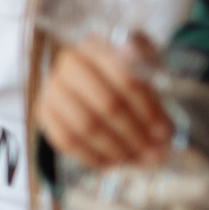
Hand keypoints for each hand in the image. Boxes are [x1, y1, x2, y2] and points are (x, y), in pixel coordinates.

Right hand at [39, 39, 170, 167]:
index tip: (165, 132)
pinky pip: (65, 140)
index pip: (127, 80)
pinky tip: (112, 162)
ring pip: (86, 126)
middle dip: (136, 134)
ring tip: (138, 161)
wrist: (89, 77)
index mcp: (96, 47)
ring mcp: (52, 88)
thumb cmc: (121, 70)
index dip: (149, 109)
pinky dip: (91, 156)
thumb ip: (143, 54)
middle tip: (156, 154)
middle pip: (107, 105)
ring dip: (117, 148)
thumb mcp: (139, 57)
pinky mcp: (43, 111)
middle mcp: (68, 64)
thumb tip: (133, 52)